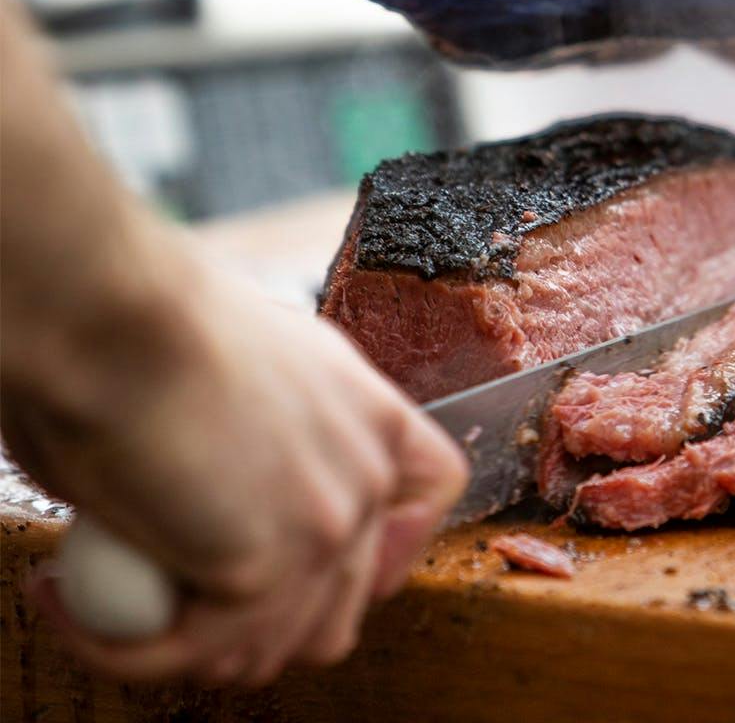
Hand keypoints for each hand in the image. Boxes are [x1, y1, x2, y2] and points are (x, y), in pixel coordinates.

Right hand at [8, 238, 465, 685]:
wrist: (120, 319)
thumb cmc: (156, 326)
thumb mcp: (255, 370)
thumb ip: (277, 442)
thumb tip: (232, 492)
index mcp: (370, 412)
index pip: (431, 493)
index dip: (385, 545)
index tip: (311, 558)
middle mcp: (366, 469)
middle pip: (347, 596)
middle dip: (263, 616)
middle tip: (178, 591)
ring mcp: (328, 524)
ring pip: (274, 644)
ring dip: (192, 643)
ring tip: (115, 601)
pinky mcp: (265, 572)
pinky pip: (190, 654)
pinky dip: (118, 645)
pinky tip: (64, 600)